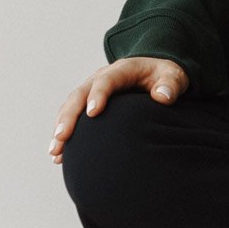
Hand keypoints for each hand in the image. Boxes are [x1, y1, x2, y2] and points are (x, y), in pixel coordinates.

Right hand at [49, 57, 188, 161]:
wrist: (155, 73)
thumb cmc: (164, 76)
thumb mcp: (173, 76)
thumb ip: (170, 84)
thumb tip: (163, 97)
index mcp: (122, 70)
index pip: (106, 80)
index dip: (98, 94)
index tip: (93, 113)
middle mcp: (101, 78)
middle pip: (79, 95)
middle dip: (69, 116)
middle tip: (62, 137)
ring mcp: (92, 90)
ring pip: (71, 107)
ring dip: (61, 128)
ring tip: (55, 152)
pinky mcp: (89, 103)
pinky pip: (72, 117)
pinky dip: (64, 134)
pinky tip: (58, 157)